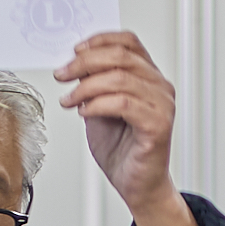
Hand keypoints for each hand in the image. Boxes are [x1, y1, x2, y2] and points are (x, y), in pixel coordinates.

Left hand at [55, 32, 197, 225]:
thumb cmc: (123, 150)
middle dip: (85, 63)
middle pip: (121, 57)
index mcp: (149, 78)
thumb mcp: (99, 107)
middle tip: (63, 74)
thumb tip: (74, 65)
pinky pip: (124, 104)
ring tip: (70, 99)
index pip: (128, 42)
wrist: (136, 185)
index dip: (99, 40)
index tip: (74, 51)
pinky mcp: (157, 125)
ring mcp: (162, 106)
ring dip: (86, 87)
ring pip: (120, 79)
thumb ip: (93, 84)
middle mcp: (159, 87)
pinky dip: (98, 105)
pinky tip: (84, 112)